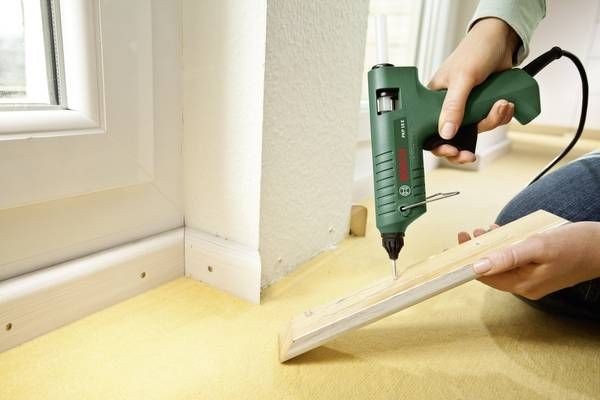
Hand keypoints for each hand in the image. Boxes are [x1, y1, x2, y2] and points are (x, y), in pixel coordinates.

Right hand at [428, 18, 520, 163]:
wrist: (502, 39)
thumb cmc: (475, 50)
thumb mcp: (462, 79)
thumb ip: (453, 106)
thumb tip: (446, 132)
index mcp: (434, 99)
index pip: (430, 129)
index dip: (440, 145)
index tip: (451, 152)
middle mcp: (449, 105)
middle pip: (454, 135)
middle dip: (466, 143)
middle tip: (470, 155)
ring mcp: (468, 106)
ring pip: (477, 128)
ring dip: (491, 121)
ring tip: (500, 105)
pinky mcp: (484, 105)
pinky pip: (490, 120)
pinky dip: (500, 115)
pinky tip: (505, 103)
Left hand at [458, 222, 599, 299]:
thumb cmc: (576, 245)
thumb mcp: (539, 245)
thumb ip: (508, 256)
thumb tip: (478, 266)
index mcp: (524, 285)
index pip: (485, 277)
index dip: (467, 262)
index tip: (458, 244)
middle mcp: (526, 286)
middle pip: (492, 272)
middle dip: (477, 253)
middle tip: (468, 234)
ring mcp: (533, 280)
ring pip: (503, 265)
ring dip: (490, 248)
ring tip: (483, 231)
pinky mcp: (539, 271)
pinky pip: (515, 262)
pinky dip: (505, 248)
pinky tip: (502, 234)